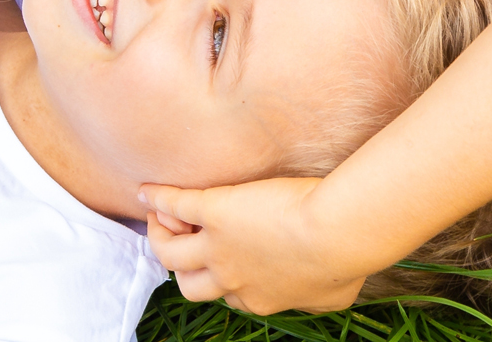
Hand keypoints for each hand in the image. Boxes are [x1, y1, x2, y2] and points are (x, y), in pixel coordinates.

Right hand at [141, 178, 368, 314]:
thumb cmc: (344, 261)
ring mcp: (217, 247)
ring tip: (159, 219)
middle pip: (189, 284)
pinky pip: (175, 205)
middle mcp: (231, 279)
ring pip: (169, 253)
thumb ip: (316, 300)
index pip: (229, 297)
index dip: (224, 281)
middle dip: (183, 269)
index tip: (230, 264)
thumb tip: (317, 299)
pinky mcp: (214, 212)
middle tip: (184, 247)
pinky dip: (157, 199)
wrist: (335, 232)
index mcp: (257, 298)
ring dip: (159, 236)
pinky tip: (147, 191)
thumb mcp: (331, 295)